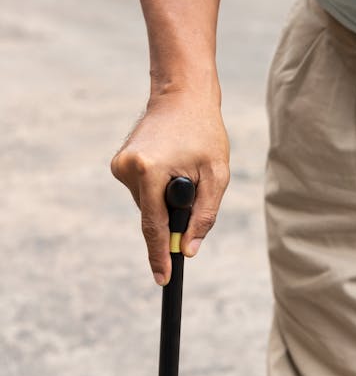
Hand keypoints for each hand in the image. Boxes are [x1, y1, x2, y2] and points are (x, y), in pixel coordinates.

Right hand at [111, 89, 229, 284]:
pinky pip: (143, 192)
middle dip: (174, 212)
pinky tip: (171, 163)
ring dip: (167, 197)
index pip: (154, 226)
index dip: (160, 255)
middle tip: (194, 181)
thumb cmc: (205, 133)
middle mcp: (126, 169)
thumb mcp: (216, 175)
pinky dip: (159, 188)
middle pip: (153, 215)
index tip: (164, 279)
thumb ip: (204, 215)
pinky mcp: (120, 164)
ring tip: (184, 165)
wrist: (183, 97)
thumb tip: (189, 249)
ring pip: (148, 204)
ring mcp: (119, 166)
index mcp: (148, 170)